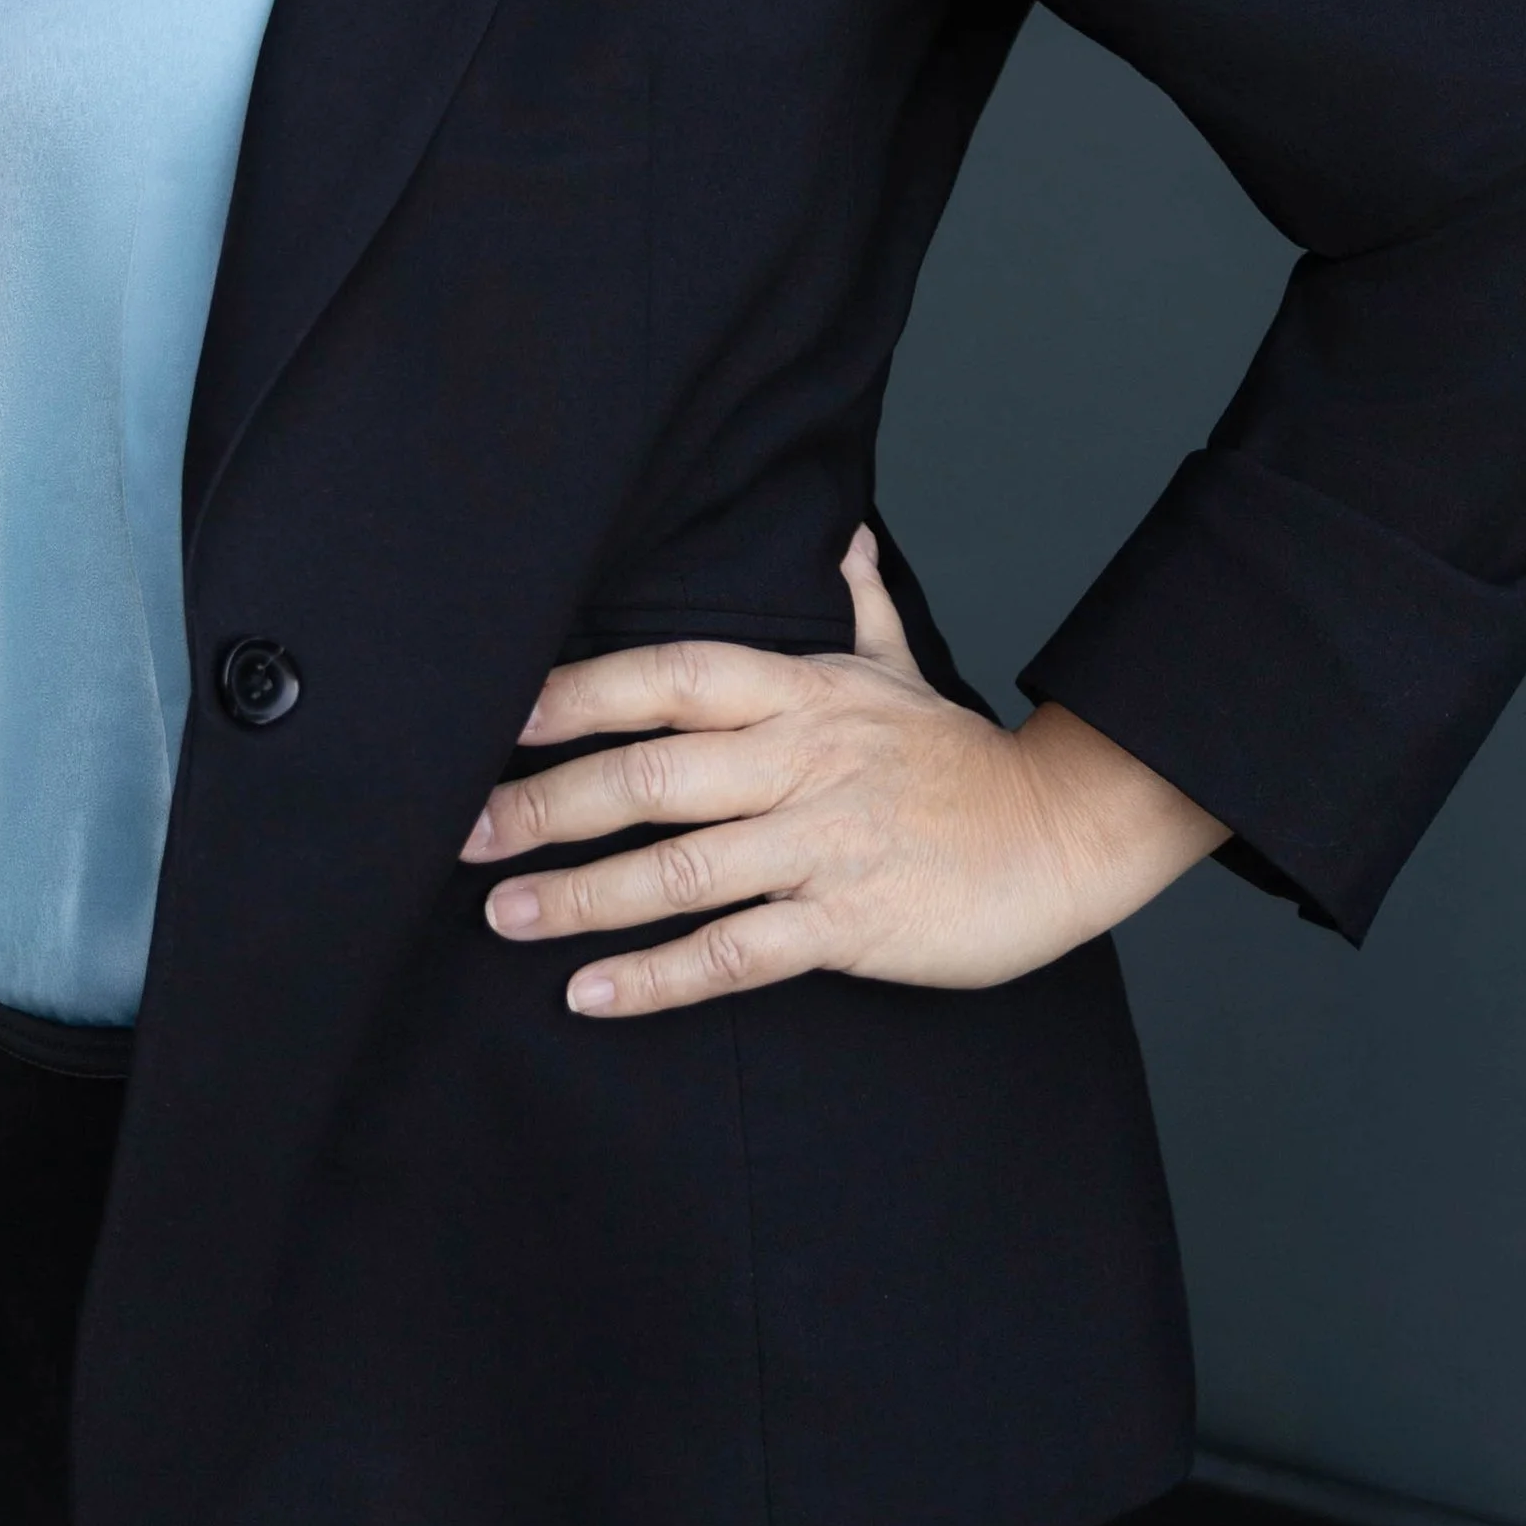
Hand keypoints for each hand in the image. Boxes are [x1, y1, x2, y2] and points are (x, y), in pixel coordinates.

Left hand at [461, 527, 1223, 1016]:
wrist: (1063, 835)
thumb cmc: (963, 758)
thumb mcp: (902, 669)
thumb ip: (858, 602)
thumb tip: (846, 531)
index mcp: (800, 693)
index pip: (667, 677)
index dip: (577, 694)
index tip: (498, 716)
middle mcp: (799, 760)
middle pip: (649, 776)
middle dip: (545, 805)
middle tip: (462, 834)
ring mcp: (822, 844)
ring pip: (678, 871)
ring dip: (580, 897)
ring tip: (503, 917)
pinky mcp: (848, 923)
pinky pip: (734, 952)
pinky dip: (657, 978)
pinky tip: (592, 994)